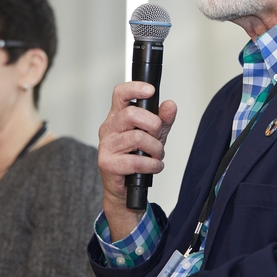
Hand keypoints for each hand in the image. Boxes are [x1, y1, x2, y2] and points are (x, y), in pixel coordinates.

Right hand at [98, 81, 176, 235]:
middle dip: (153, 125)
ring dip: (155, 149)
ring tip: (156, 156)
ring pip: (137, 138)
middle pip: (131, 114)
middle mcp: (109, 128)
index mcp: (117, 116)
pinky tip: (153, 166)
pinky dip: (152, 165)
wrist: (124, 188)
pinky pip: (136, 161)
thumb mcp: (154, 135)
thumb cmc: (136, 158)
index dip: (135, 88)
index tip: (150, 91)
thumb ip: (163, 120)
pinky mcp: (107, 164)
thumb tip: (170, 105)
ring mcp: (106, 146)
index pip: (120, 94)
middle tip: (157, 136)